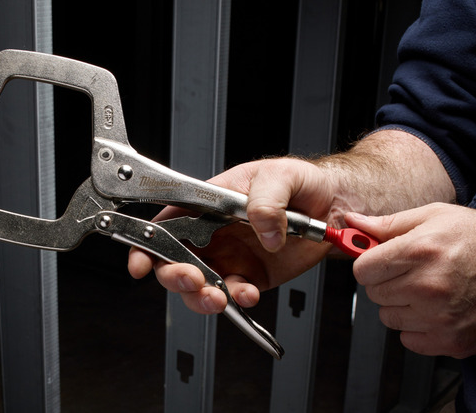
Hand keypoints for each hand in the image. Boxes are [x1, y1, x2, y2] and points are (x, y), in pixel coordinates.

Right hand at [128, 157, 338, 313]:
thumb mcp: (280, 176)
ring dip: (202, 296)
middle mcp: (213, 233)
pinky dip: (237, 300)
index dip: (147, 243)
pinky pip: (234, 295)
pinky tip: (248, 294)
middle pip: (174, 260)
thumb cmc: (300, 182)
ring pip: (199, 285)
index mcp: (208, 203)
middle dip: (175, 275)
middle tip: (192, 279)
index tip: (142, 262)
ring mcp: (229, 258)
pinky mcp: (250, 277)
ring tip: (218, 297)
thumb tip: (262, 229)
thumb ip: (266, 199)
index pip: (166, 222)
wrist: (334, 206)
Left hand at [349, 203, 475, 357]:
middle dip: (387, 282)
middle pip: (373, 293)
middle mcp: (427, 286)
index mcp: (420, 251)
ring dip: (401, 305)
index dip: (369, 263)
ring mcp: (439, 318)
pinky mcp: (450, 341)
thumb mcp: (437, 216)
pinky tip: (437, 310)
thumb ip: (389, 224)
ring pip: (388, 317)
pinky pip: (408, 339)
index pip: (362, 269)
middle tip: (412, 272)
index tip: (380, 261)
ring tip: (429, 289)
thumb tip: (354, 223)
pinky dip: (417, 327)